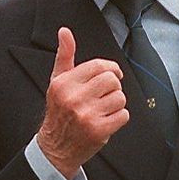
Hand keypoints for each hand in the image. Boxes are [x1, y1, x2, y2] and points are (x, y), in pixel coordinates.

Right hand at [37, 27, 129, 179]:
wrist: (55, 148)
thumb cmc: (59, 110)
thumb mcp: (57, 81)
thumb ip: (64, 55)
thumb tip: (65, 31)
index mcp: (64, 84)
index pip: (98, 66)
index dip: (110, 68)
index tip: (113, 74)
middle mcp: (74, 98)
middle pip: (112, 80)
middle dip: (113, 86)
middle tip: (106, 94)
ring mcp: (86, 115)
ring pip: (119, 97)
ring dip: (116, 103)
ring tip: (103, 109)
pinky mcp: (98, 131)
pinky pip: (123, 115)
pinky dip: (118, 118)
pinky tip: (106, 121)